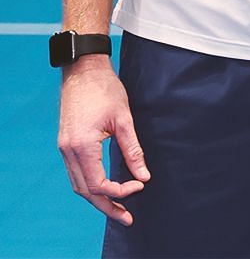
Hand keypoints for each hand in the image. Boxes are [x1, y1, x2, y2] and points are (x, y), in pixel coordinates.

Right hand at [57, 58, 148, 225]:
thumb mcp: (124, 119)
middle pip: (86, 191)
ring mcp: (64, 148)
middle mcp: (68, 151)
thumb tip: (144, 176)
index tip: (139, 186)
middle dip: (107, 206)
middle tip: (127, 219)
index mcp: (81, 146)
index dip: (120, 191)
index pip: (98, 184)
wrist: (83, 70)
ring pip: (79, 184)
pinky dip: (90, 184)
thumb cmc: (105, 89)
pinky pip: (76, 173)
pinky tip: (105, 189)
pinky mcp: (67, 144)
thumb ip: (133, 149)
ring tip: (118, 209)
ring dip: (98, 198)